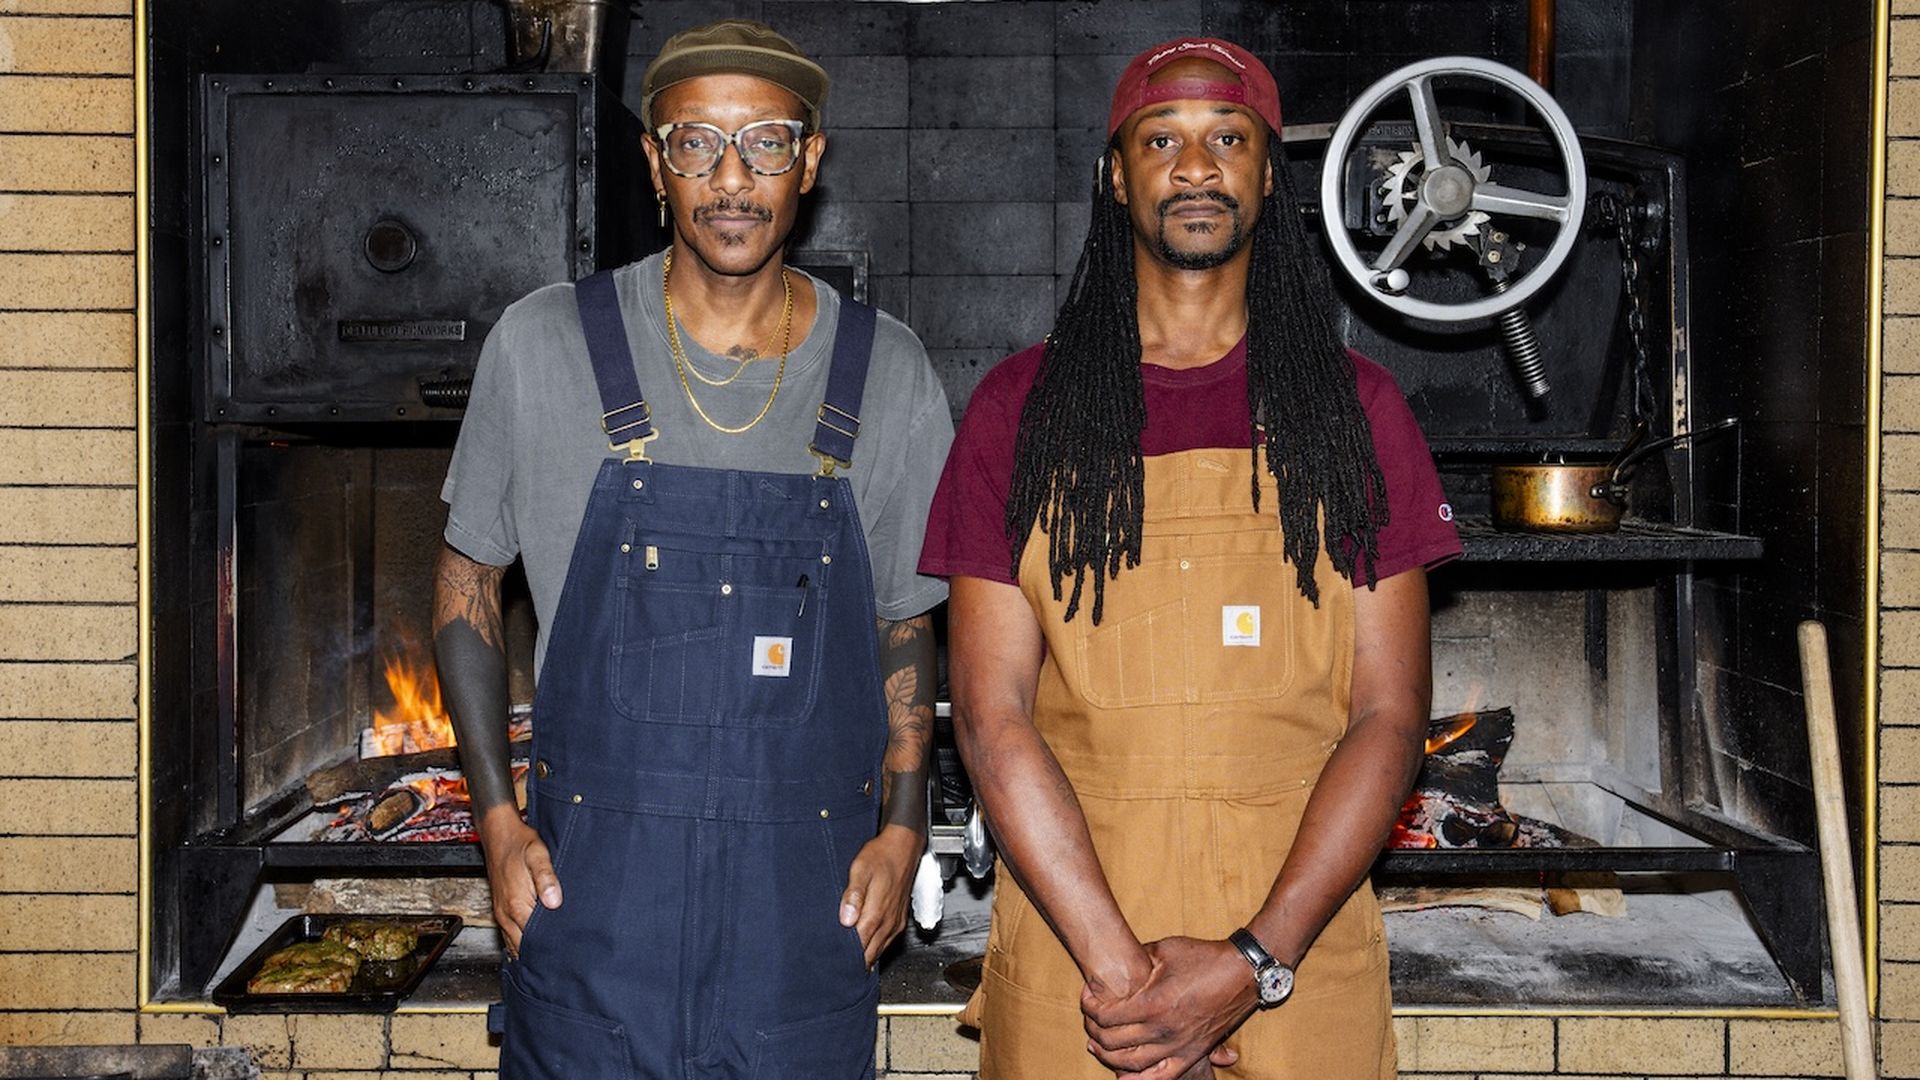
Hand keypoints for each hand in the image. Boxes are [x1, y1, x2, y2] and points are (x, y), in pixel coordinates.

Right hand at [477, 806, 559, 957]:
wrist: (499, 835)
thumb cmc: (519, 843)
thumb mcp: (538, 855)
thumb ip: (546, 878)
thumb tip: (554, 902)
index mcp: (517, 905)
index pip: (535, 939)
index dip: (552, 946)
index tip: (568, 952)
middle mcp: (506, 914)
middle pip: (525, 947)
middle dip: (542, 953)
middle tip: (564, 959)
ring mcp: (502, 914)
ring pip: (515, 945)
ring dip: (531, 951)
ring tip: (552, 958)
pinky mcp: (501, 911)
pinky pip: (510, 936)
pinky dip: (521, 944)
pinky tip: (535, 947)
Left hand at [839, 824, 921, 965]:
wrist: (903, 848)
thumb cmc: (881, 856)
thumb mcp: (861, 869)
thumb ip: (854, 895)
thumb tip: (846, 919)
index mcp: (877, 912)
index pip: (859, 946)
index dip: (845, 956)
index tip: (830, 961)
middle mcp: (888, 922)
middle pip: (869, 954)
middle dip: (853, 962)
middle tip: (834, 966)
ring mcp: (895, 923)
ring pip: (878, 952)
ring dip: (864, 958)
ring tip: (846, 963)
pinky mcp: (899, 921)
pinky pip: (885, 943)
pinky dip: (873, 950)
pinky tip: (863, 950)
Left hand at [1080, 936, 1257, 1078]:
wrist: (1243, 973)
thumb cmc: (1203, 957)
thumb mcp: (1164, 950)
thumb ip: (1136, 959)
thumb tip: (1116, 964)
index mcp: (1153, 1003)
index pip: (1106, 1016)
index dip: (1089, 1007)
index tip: (1087, 996)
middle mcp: (1163, 1030)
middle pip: (1112, 1041)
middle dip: (1093, 1030)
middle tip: (1090, 1018)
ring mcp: (1178, 1046)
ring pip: (1130, 1064)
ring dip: (1108, 1056)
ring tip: (1098, 1045)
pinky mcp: (1192, 1054)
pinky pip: (1160, 1077)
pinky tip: (1122, 1077)